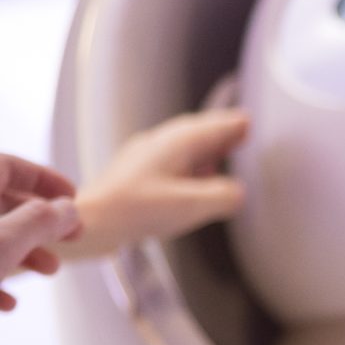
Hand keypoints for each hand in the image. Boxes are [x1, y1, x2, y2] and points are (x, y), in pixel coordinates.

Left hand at [0, 155, 81, 311]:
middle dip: (41, 221)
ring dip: (24, 250)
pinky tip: (9, 300)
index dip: (45, 179)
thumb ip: (42, 221)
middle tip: (73, 236)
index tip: (74, 196)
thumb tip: (68, 209)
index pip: (9, 165)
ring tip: (49, 269)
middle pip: (0, 201)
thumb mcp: (7, 240)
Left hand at [57, 109, 248, 262]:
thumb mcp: (192, 205)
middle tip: (242, 135)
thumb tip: (238, 192)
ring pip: (183, 144)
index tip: (251, 122)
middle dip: (221, 132)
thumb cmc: (134, 210)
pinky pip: (171, 160)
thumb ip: (225, 196)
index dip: (237, 124)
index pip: (216, 125)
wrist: (93, 222)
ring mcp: (146, 156)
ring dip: (205, 148)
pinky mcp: (137, 173)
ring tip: (222, 156)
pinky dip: (189, 163)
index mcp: (177, 143)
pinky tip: (191, 179)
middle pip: (198, 130)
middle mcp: (160, 143)